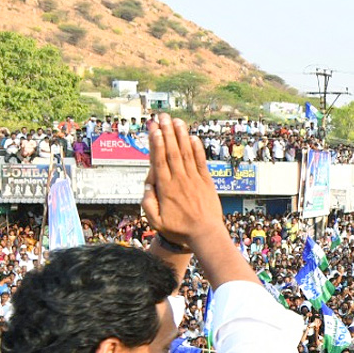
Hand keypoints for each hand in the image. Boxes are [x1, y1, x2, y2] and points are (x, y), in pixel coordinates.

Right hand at [142, 115, 233, 258]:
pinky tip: (193, 137)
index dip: (156, 144)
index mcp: (166, 188)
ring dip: (181, 136)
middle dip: (166, 133)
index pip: (159, 161)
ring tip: (176, 121)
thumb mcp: (156, 222)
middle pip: (171, 152)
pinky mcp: (206, 182)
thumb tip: (147, 185)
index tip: (154, 130)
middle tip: (162, 117)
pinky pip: (201, 162)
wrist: (206, 235)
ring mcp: (194, 180)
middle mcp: (180, 180)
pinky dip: (197, 149)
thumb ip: (148, 203)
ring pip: (186, 153)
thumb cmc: (180, 230)